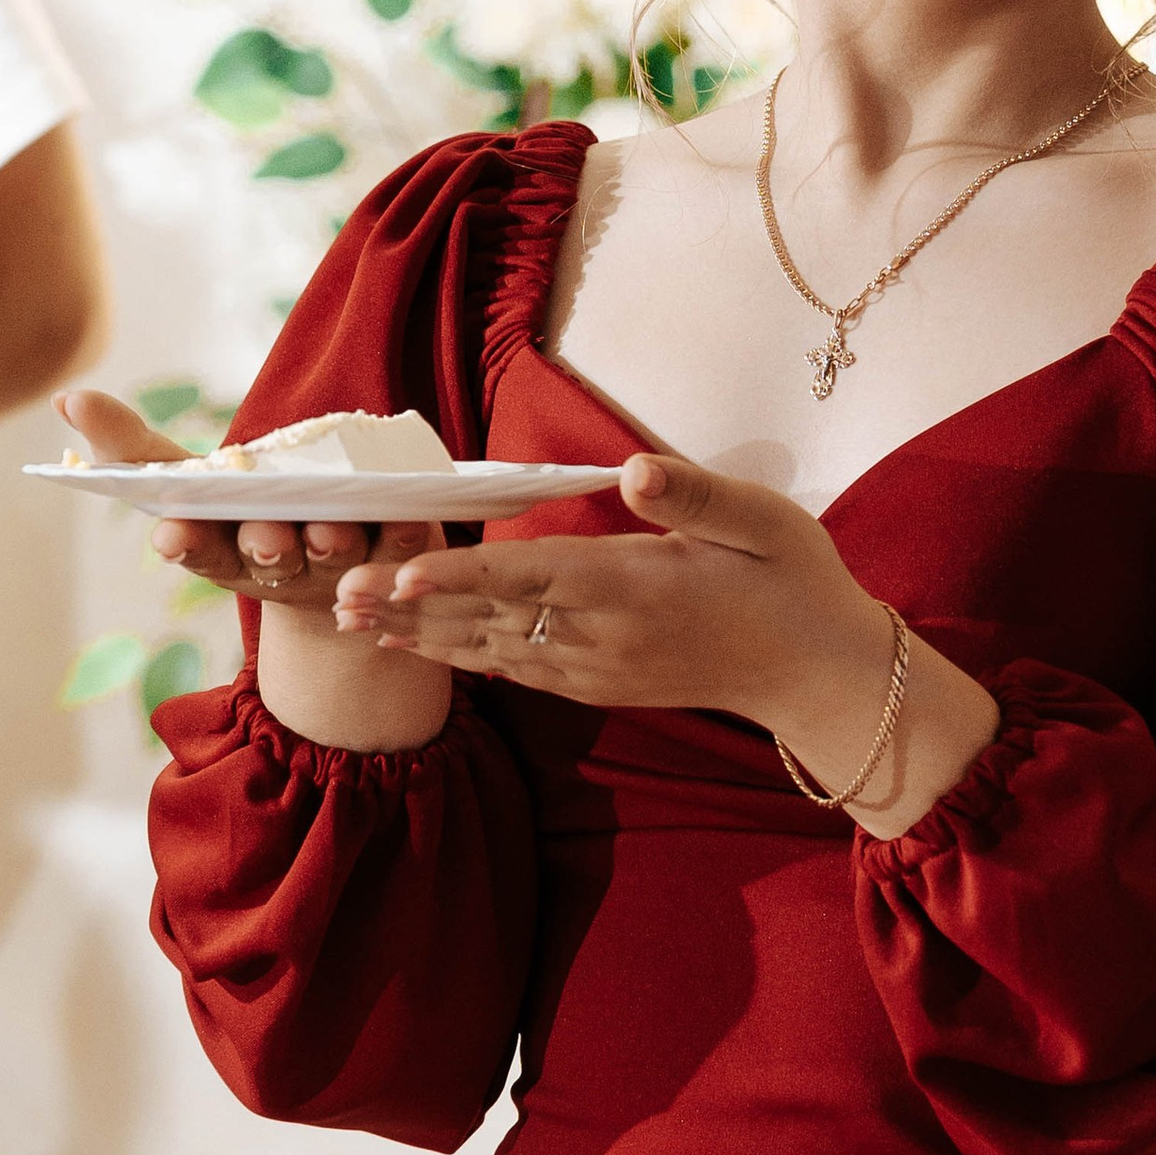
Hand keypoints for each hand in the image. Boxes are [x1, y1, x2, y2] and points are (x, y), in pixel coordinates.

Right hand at [52, 387, 444, 610]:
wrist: (342, 573)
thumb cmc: (251, 515)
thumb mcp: (195, 483)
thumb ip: (134, 449)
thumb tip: (68, 399)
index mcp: (226, 550)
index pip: (198, 550)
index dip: (186, 546)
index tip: (171, 536)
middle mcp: (280, 566)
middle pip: (269, 560)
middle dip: (265, 546)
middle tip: (267, 536)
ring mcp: (339, 567)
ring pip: (336, 558)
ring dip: (332, 545)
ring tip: (332, 528)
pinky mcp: (397, 556)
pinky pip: (403, 551)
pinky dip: (403, 539)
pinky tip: (403, 519)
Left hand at [340, 449, 1000, 827]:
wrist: (817, 674)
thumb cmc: (793, 583)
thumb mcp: (763, 522)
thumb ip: (694, 496)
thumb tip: (636, 469)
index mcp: (634, 587)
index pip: (531, 577)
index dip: (460, 575)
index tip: (401, 572)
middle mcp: (604, 637)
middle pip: (490, 619)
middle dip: (410, 609)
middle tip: (337, 595)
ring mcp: (598, 669)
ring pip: (491, 652)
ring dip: (421, 637)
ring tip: (352, 622)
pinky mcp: (600, 685)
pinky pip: (517, 671)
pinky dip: (462, 658)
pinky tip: (422, 648)